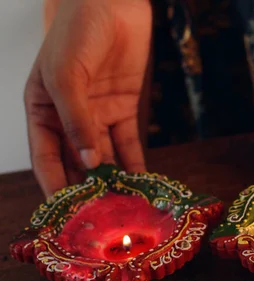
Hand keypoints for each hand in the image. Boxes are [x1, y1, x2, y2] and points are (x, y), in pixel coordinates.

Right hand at [25, 0, 150, 196]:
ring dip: (114, 180)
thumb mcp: (66, 76)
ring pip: (104, 157)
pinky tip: (142, 182)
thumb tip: (87, 163)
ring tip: (126, 206)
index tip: (66, 215)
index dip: (55, 187)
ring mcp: (97, 115)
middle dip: (88, 190)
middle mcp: (69, 119)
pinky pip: (129, 143)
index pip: (45, 158)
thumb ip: (76, 120)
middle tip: (102, 218)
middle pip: (76, 163)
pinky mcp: (123, 109)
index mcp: (42, 111)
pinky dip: (135, 162)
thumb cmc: (76, 33)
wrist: (111, 4)